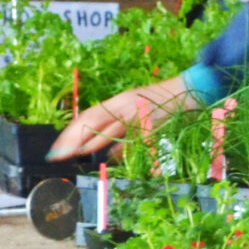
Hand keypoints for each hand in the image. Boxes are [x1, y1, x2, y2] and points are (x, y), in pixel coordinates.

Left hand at [51, 76, 197, 159]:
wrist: (191, 90)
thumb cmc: (164, 102)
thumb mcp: (136, 111)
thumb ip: (121, 128)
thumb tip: (105, 151)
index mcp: (119, 101)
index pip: (88, 116)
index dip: (70, 132)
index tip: (57, 147)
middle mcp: (124, 105)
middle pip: (92, 121)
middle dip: (72, 139)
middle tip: (58, 155)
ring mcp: (137, 113)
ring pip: (108, 129)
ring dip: (89, 143)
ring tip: (73, 154)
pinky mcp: (151, 122)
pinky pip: (132, 138)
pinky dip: (120, 148)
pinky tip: (109, 157)